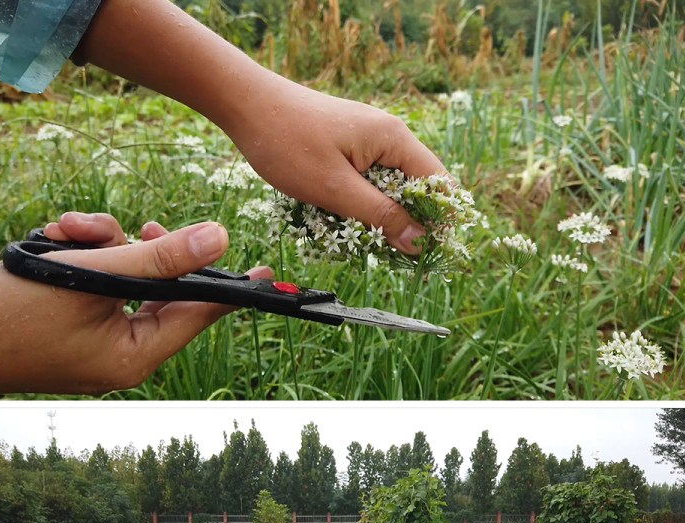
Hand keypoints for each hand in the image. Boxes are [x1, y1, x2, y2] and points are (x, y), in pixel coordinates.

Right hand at [0, 212, 272, 394]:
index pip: (199, 313)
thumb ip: (158, 257)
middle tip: (136, 228)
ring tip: (63, 232)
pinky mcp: (71, 324)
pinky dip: (79, 256)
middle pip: (160, 288)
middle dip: (138, 248)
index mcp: (133, 358)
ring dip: (100, 245)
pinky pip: (96, 282)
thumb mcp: (93, 277)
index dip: (233, 287)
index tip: (269, 269)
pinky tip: (52, 240)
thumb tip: (220, 239)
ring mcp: (94, 341)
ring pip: (124, 276)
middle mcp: (119, 355)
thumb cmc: (14, 316)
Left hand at [78, 0, 445, 252]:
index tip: (427, 254)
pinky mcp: (344, 146)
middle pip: (414, 187)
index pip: (438, 183)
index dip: (438, 220)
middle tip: (384, 254)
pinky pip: (361, 180)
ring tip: (353, 240)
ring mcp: (364, 140)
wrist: (246, 106)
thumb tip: (419, 241)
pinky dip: (353, 202)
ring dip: (373, 215)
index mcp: (394, 139)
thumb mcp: (334, 188)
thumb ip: (379, 215)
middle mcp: (386, 136)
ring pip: (385, 187)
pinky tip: (333, 220)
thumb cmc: (287, 143)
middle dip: (402, 222)